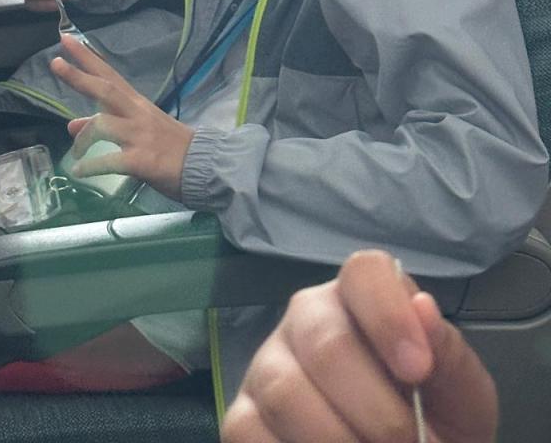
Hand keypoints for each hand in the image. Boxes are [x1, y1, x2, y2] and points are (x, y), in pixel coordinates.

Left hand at [51, 34, 192, 200]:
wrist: (205, 165)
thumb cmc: (171, 146)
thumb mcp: (138, 129)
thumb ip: (106, 124)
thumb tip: (71, 124)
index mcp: (136, 103)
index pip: (109, 74)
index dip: (87, 57)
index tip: (66, 39)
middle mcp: (136, 114)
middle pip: (105, 89)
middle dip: (79, 76)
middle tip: (55, 62)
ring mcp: (139, 136)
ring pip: (104, 125)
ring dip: (83, 137)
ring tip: (74, 153)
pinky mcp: (142, 160)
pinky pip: (110, 161)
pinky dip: (92, 165)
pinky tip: (79, 171)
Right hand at [221, 249, 497, 442]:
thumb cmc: (435, 421)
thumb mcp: (459, 395)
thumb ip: (449, 355)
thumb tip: (424, 308)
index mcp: (360, 299)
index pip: (363, 273)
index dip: (389, 316)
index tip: (418, 371)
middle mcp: (305, 319)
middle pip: (325, 344)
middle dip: (377, 412)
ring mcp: (266, 365)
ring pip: (285, 393)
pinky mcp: (241, 415)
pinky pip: (250, 432)